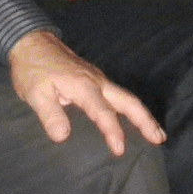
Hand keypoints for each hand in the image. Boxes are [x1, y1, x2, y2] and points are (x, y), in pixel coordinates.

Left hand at [8, 29, 164, 156]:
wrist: (33, 43)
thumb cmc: (33, 69)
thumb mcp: (35, 93)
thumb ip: (50, 115)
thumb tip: (62, 136)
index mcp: (84, 87)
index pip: (103, 112)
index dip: (113, 132)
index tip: (120, 150)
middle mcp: (98, 82)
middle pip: (129, 102)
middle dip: (145, 120)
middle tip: (159, 139)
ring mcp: (99, 80)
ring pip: (126, 98)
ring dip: (142, 115)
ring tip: (155, 133)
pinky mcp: (95, 80)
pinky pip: (118, 95)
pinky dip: (131, 108)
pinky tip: (132, 117)